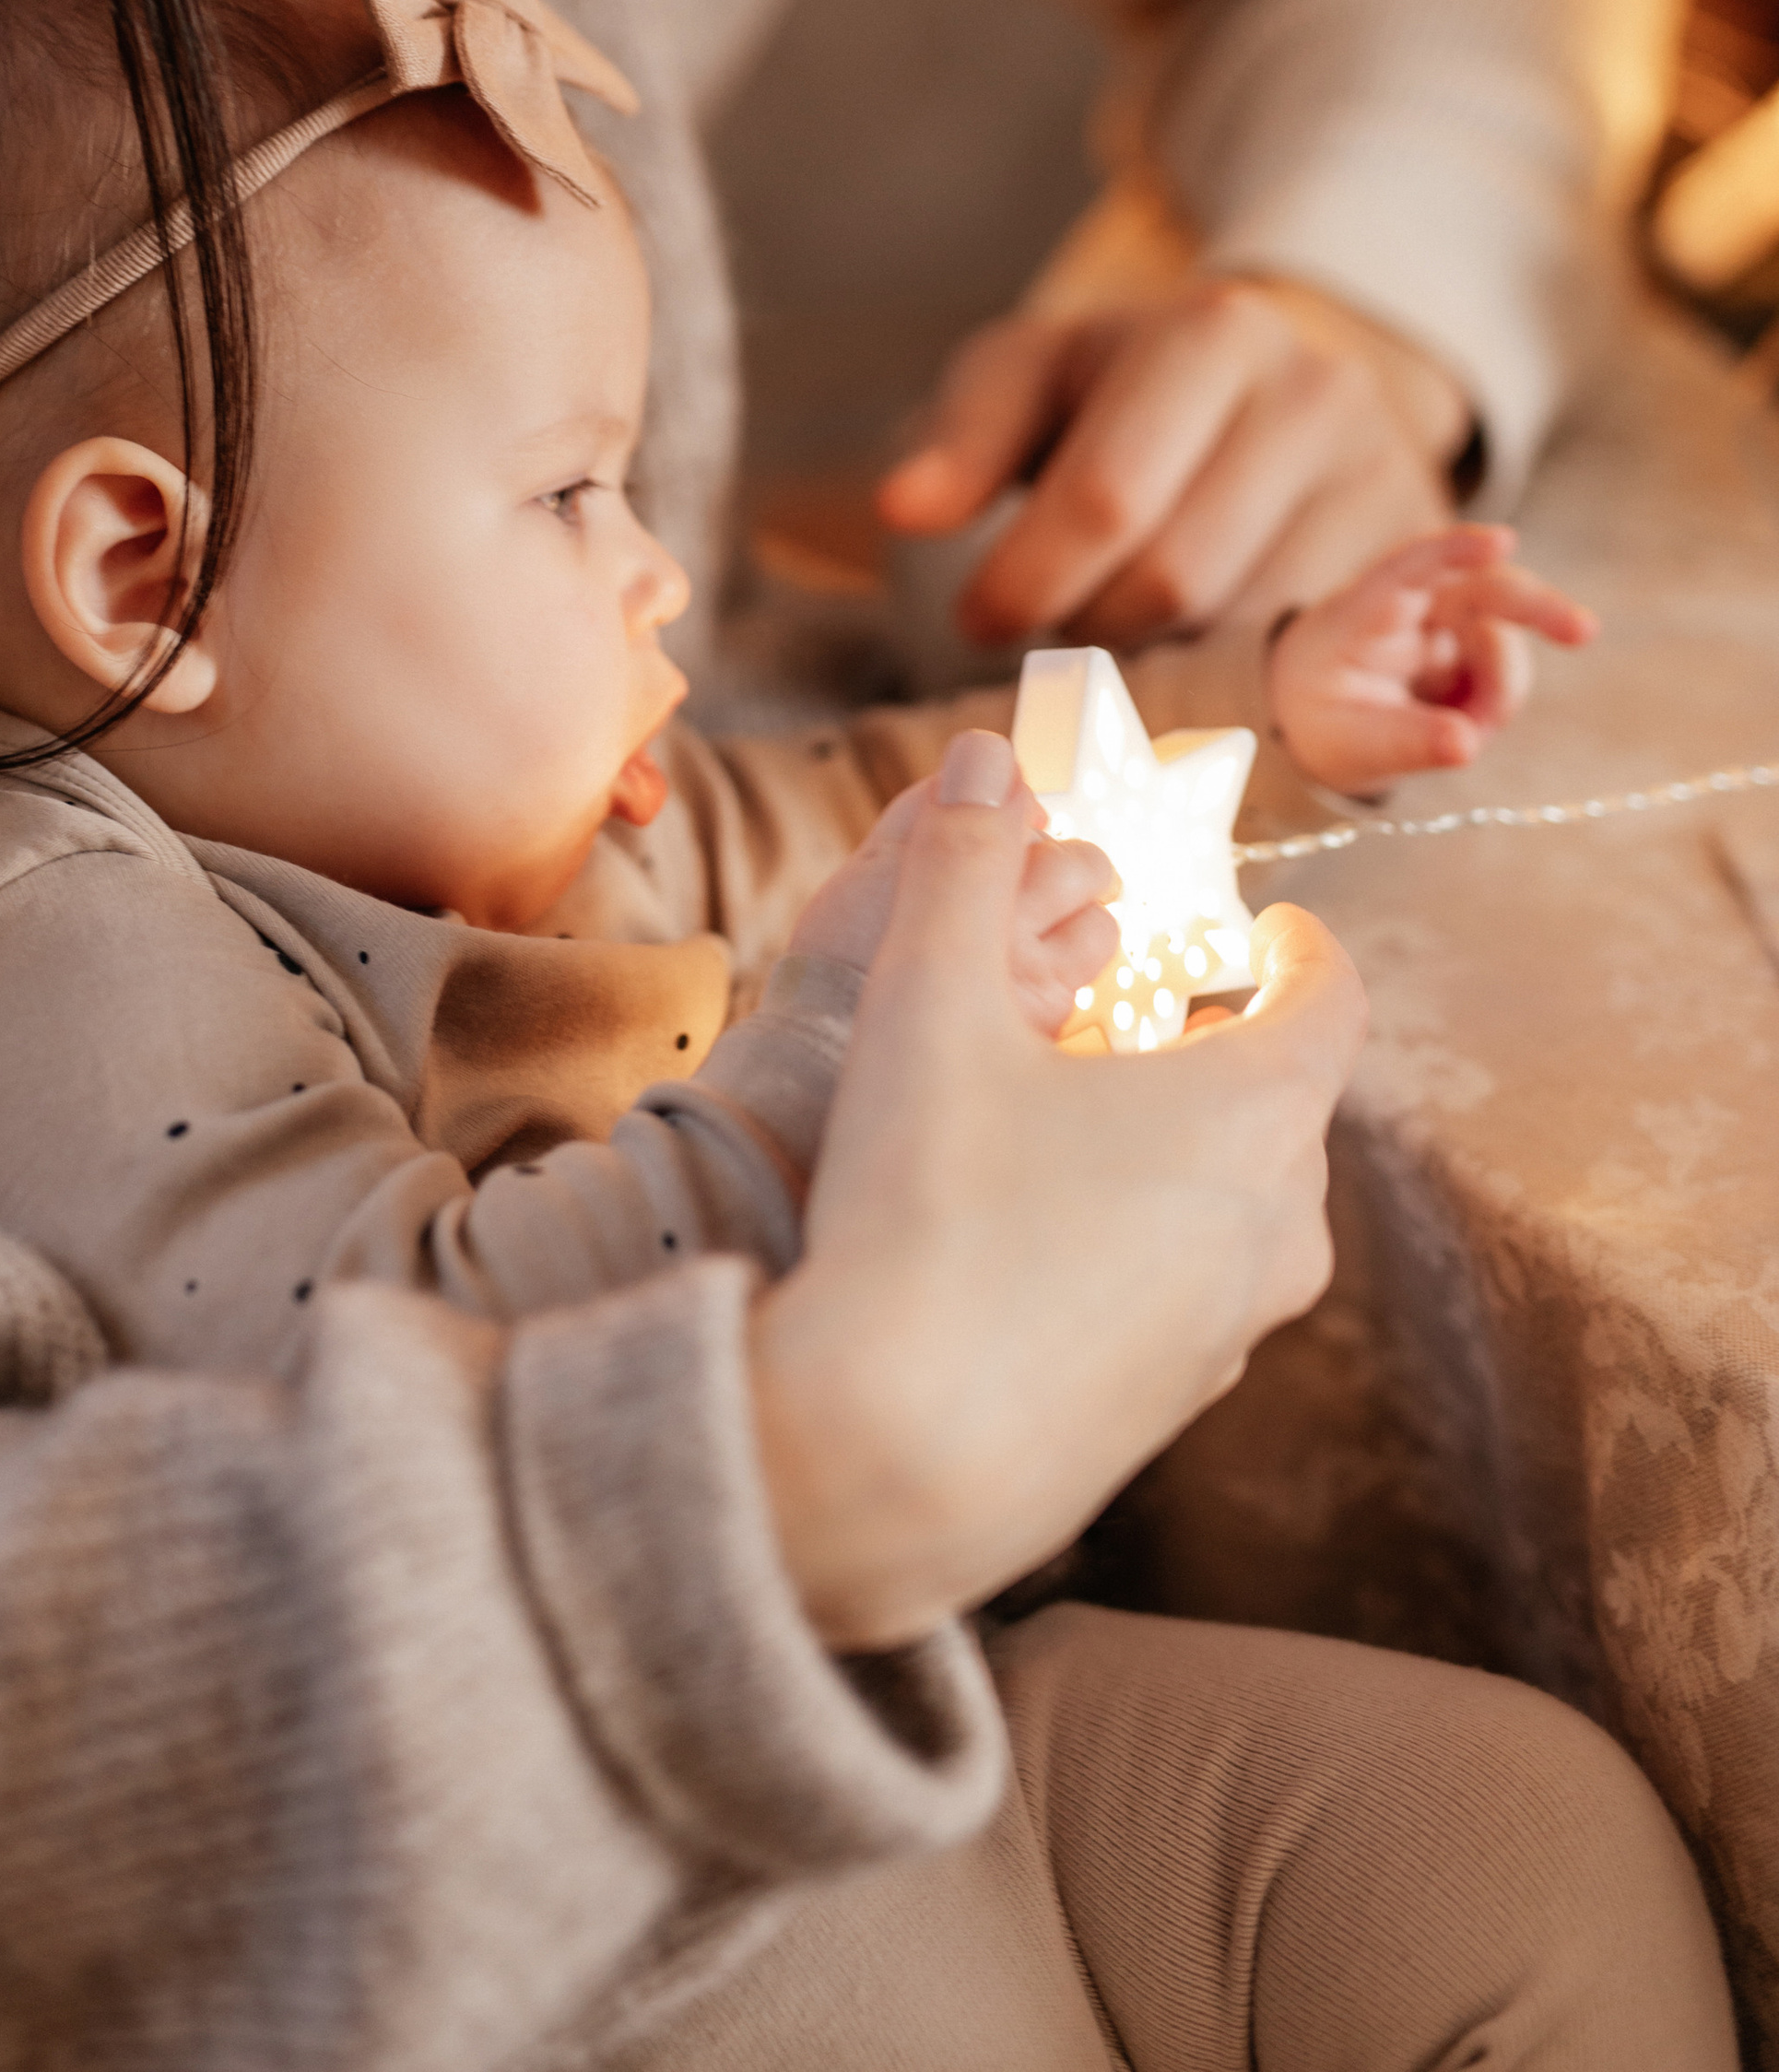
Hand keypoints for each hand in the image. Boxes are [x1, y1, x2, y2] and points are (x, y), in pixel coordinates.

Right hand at [749, 735, 1366, 1650]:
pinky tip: (1041, 1237)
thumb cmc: (924, 1218)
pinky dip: (1148, 1240)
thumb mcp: (927, 1010)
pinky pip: (1191, 1292)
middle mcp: (1274, 1230)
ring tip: (1095, 1118)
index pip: (1331, 1007)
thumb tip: (984, 757)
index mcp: (1252, 1118)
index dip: (1304, 953)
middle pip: (1289, 1109)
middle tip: (1161, 1008)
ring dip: (1190, 1150)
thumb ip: (957, 869)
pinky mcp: (1170, 1410)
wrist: (887, 1463)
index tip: (1270, 925)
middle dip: (1232, 1046)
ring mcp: (1229, 1334)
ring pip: (1246, 1210)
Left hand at [876, 277, 1472, 649]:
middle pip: (1179, 581)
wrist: (1277, 385)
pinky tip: (1206, 662)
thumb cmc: (1123, 393)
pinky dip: (1254, 684)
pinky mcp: (1425, 563)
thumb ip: (964, 440)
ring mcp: (1390, 479)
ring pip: (1255, 638)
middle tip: (1058, 627)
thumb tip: (904, 508)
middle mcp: (1320, 397)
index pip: (1109, 498)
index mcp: (1212, 335)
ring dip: (1169, 663)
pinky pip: (1332, 668)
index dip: (1028, 582)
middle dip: (1092, 628)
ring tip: (1130, 629)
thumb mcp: (1031, 379)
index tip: (978, 620)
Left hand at [1270, 525, 1596, 793]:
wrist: (1313, 714)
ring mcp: (1446, 625)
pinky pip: (1503, 675)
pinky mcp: (1471, 649)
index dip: (1453, 550)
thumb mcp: (1349, 745)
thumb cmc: (1321, 716)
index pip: (1406, 568)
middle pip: (1480, 587)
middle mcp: (1412, 607)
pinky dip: (1496, 705)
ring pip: (1502, 639)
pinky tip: (1464, 726)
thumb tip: (1467, 744)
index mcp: (1363, 614)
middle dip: (1536, 604)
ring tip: (1463, 736)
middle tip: (1583, 630)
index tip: (1502, 541)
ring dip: (1502, 691)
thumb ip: (1407, 743)